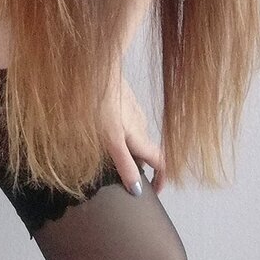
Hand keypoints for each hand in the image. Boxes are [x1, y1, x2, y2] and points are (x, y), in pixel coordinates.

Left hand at [101, 65, 165, 195]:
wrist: (98, 68)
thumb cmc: (102, 103)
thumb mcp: (111, 139)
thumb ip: (124, 164)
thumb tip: (137, 190)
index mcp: (139, 137)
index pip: (160, 162)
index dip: (161, 179)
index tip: (154, 192)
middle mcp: (140, 124)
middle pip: (144, 151)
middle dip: (135, 164)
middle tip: (117, 174)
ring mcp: (133, 110)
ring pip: (134, 136)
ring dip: (126, 148)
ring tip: (104, 153)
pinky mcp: (124, 100)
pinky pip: (127, 123)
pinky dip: (120, 133)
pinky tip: (101, 130)